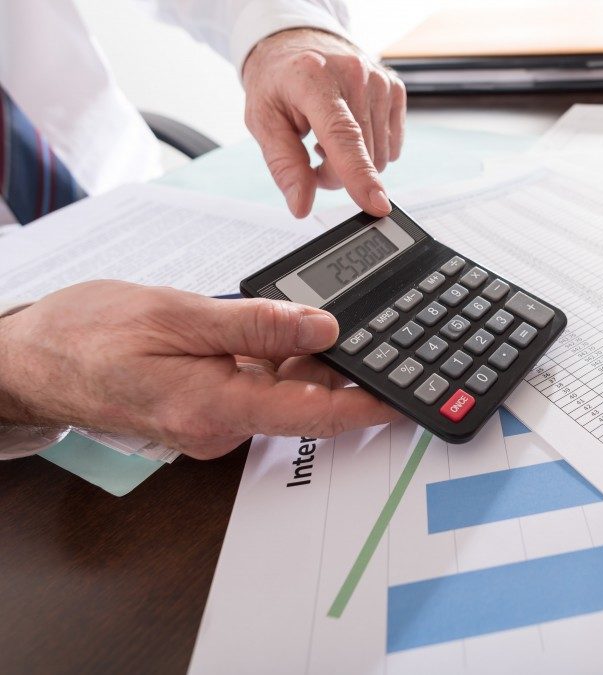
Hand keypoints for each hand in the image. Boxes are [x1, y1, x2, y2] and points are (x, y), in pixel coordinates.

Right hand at [0, 281, 397, 457]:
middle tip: (377, 333)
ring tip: (331, 321)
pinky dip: (277, 362)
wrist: (31, 360)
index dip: (366, 407)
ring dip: (307, 360)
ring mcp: (211, 422)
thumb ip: (254, 325)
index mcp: (213, 409)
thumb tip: (321, 327)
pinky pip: (255, 389)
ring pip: (281, 392)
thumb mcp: (176, 315)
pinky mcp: (205, 409)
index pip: (311, 414)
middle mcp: (217, 427)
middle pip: (303, 403)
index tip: (405, 398)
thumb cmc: (87, 334)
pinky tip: (286, 331)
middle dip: (342, 370)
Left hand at [242, 28, 406, 217]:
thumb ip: (284, 166)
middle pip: (360, 157)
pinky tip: (349, 131)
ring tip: (328, 140)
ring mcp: (380, 80)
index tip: (377, 204)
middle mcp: (354, 75)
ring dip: (354, 164)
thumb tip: (301, 205)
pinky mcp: (395, 89)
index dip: (359, 174)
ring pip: (379, 157)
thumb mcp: (263, 122)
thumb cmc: (277, 84)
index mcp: (313, 78)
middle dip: (336, 173)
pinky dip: (369, 150)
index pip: (342, 135)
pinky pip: (391, 146)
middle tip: (313, 155)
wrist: (296, 45)